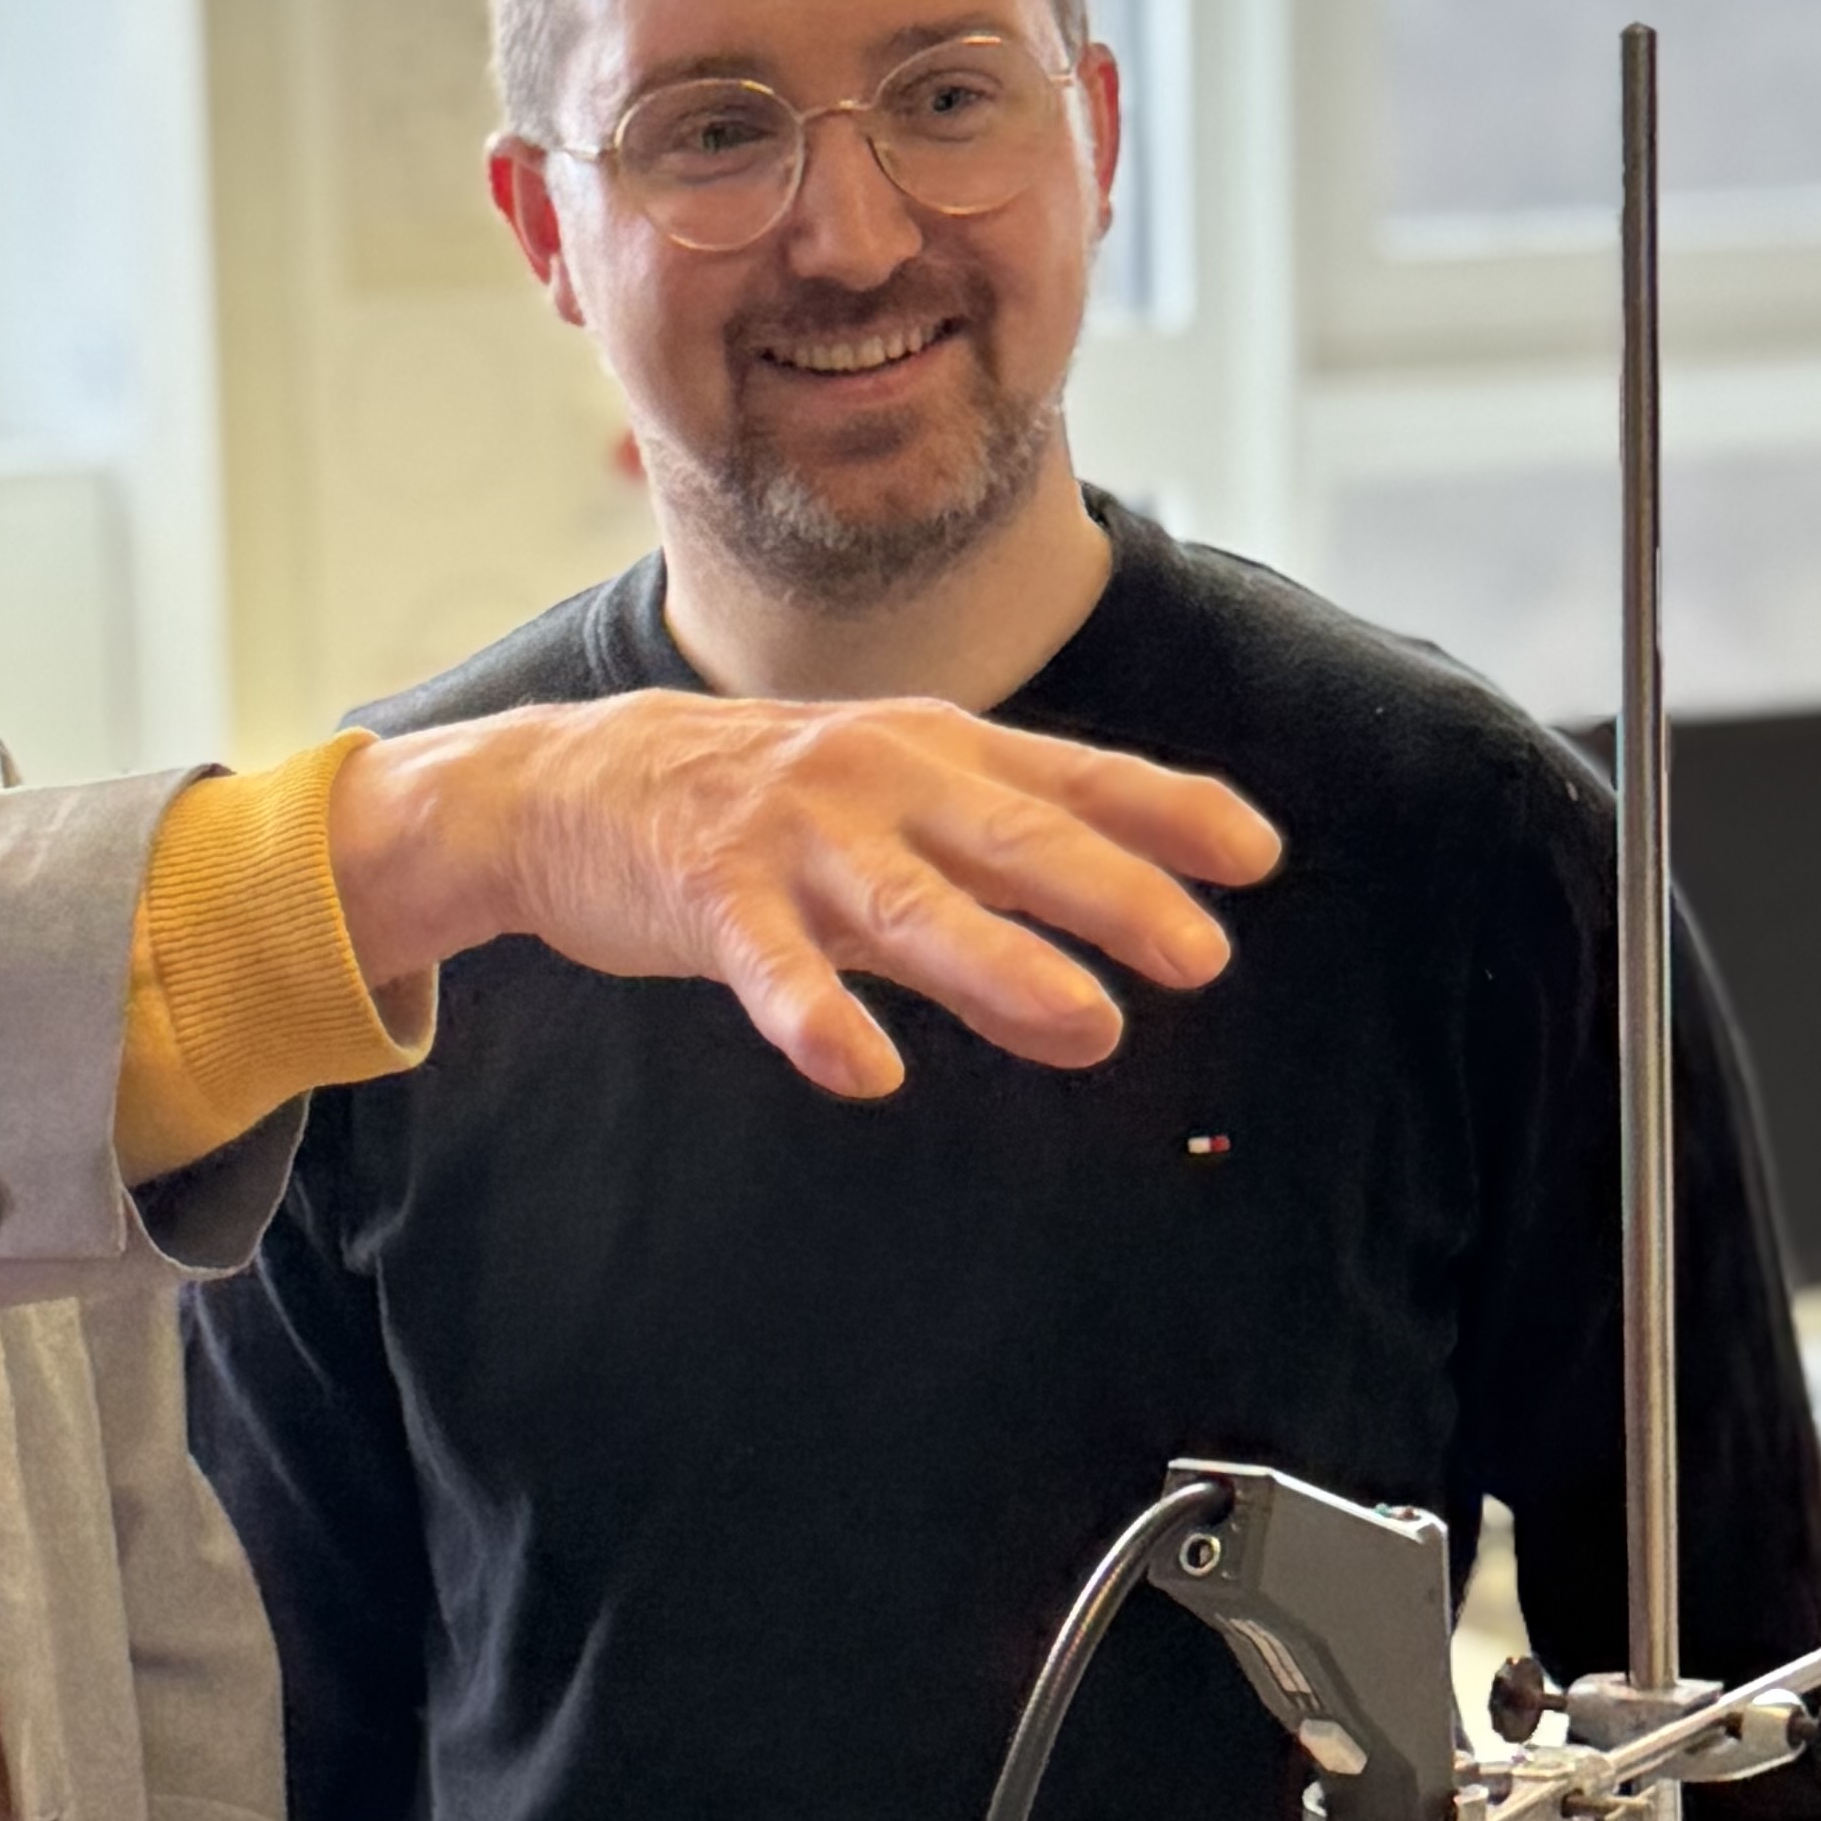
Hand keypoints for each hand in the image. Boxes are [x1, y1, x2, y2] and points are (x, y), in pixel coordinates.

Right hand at [328, 694, 1281, 1104]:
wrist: (565, 785)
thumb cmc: (751, 813)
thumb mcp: (885, 838)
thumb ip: (989, 912)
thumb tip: (1100, 1007)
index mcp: (935, 752)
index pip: (1073, 778)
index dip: (1166, 812)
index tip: (1255, 856)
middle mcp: (879, 777)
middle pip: (1016, 838)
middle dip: (1115, 895)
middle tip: (1200, 956)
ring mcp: (796, 834)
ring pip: (915, 904)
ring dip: (1005, 964)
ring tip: (1088, 1023)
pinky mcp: (711, 893)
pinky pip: (775, 963)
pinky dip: (818, 1014)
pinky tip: (866, 1068)